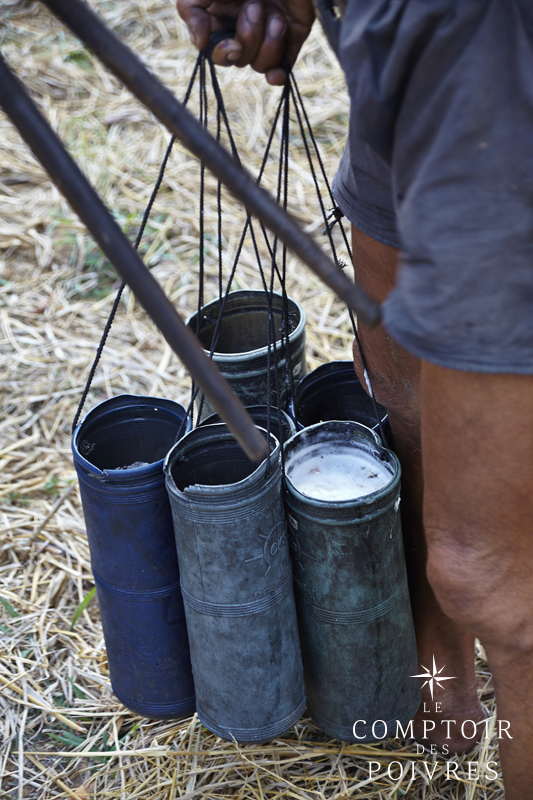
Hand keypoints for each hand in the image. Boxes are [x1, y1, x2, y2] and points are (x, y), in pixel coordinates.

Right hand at [177, 0, 314, 84]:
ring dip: (269, 45)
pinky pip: (282, 68)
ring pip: (260, 64)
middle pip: (239, 59)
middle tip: (256, 7)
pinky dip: (278, 74)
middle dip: (249, 38)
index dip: (222, 53)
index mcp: (222, 14)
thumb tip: (199, 44)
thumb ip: (192, 9)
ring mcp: (268, 33)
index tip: (233, 45)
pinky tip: (277, 73)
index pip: (216, 50)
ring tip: (277, 18)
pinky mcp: (291, 36)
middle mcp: (244, 26)